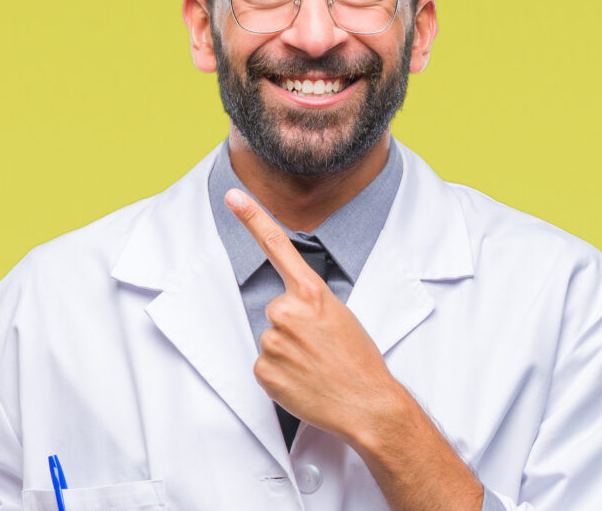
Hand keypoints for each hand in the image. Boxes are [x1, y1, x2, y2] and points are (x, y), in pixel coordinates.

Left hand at [224, 188, 404, 446]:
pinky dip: (281, 374)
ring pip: (272, 340)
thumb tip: (286, 309)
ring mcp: (272, 341)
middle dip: (294, 328)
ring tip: (315, 367)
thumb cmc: (360, 361)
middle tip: (321, 348)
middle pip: (277, 311)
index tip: (233, 195)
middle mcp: (286, 312)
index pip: (276, 247)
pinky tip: (303, 381)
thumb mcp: (341, 316)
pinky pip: (265, 365)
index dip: (252, 218)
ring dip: (288, 352)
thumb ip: (309, 303)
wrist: (368, 406)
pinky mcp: (263, 370)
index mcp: (311, 293)